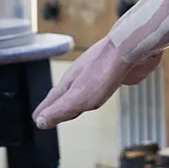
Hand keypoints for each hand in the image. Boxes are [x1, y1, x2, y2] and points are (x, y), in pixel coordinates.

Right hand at [33, 36, 160, 128]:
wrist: (132, 46)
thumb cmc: (104, 70)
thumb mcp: (78, 97)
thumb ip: (60, 110)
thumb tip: (40, 121)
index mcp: (70, 81)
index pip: (53, 100)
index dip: (45, 111)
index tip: (36, 119)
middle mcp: (82, 75)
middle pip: (66, 92)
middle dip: (57, 103)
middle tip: (49, 111)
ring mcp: (99, 71)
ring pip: (84, 87)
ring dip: (76, 96)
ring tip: (73, 102)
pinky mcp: (116, 71)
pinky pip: (102, 83)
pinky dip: (97, 91)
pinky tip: (102, 90)